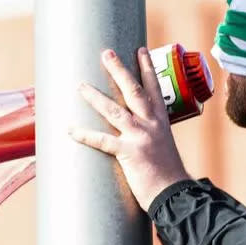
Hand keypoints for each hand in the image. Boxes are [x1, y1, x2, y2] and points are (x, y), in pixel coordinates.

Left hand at [69, 47, 190, 210]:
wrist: (175, 194)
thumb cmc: (169, 174)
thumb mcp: (164, 147)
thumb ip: (151, 135)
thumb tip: (139, 132)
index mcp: (161, 121)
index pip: (154, 88)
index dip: (147, 68)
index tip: (140, 50)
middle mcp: (152, 124)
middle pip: (134, 90)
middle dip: (119, 70)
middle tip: (106, 53)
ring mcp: (141, 137)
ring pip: (115, 110)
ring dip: (95, 97)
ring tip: (80, 86)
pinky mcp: (130, 153)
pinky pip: (102, 141)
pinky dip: (85, 135)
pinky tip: (70, 129)